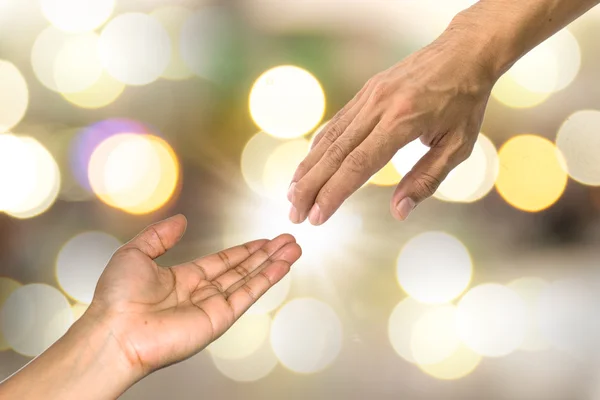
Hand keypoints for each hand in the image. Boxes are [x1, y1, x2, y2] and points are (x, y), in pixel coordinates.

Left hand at [86, 214, 301, 376]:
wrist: (115, 331)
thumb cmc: (116, 299)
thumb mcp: (135, 253)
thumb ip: (160, 236)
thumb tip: (181, 220)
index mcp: (182, 279)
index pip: (222, 261)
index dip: (244, 250)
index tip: (263, 241)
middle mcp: (200, 293)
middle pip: (242, 269)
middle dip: (266, 254)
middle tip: (287, 241)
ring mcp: (212, 307)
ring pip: (250, 279)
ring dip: (274, 264)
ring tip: (294, 249)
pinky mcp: (220, 319)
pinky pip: (248, 294)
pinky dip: (268, 279)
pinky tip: (283, 266)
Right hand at [287, 28, 495, 224]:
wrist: (465, 51)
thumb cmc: (467, 102)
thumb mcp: (458, 146)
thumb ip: (426, 180)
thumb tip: (398, 212)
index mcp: (402, 122)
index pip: (358, 165)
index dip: (334, 193)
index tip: (317, 217)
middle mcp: (378, 106)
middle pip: (334, 153)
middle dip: (311, 187)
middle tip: (294, 214)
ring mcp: (369, 96)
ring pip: (329, 137)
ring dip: (308, 168)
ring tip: (292, 194)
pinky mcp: (366, 91)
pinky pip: (337, 123)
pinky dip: (319, 147)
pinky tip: (309, 165)